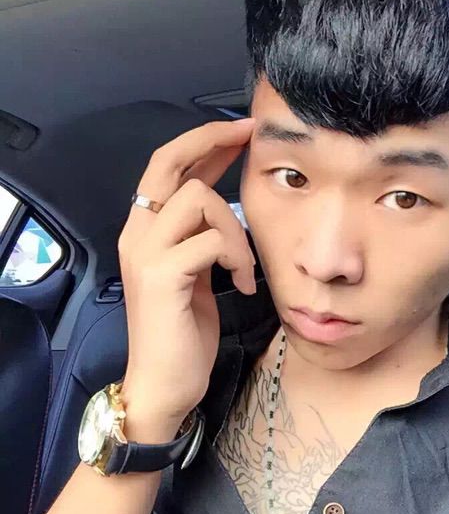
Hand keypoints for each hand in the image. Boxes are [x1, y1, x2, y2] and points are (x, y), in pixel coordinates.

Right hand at [117, 118, 256, 436]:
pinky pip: (211, 240)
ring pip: (198, 198)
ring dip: (235, 229)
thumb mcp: (197, 269)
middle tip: (245, 133)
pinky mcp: (160, 274)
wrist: (164, 383)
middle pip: (167, 162)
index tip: (239, 130)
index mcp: (146, 230)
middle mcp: (138, 232)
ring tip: (245, 266)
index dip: (203, 142)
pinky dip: (237, 257)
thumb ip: (203, 232)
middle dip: (209, 139)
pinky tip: (243, 284)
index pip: (168, 167)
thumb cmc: (184, 328)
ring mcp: (145, 251)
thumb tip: (227, 200)